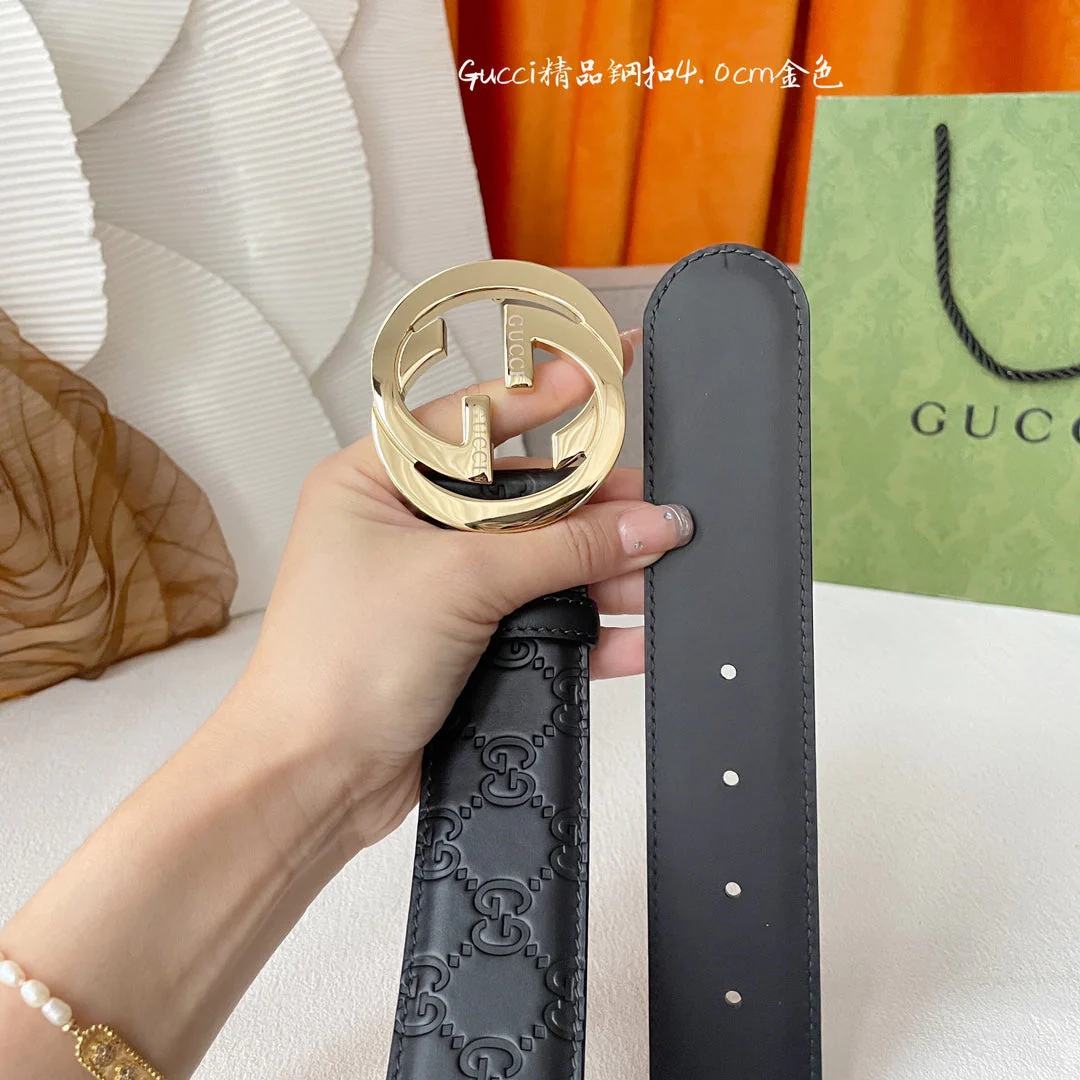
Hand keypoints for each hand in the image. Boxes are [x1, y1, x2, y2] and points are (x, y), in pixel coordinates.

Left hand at [231, 333, 693, 851]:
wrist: (314, 781)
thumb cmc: (335, 668)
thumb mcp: (458, 580)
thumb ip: (560, 547)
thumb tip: (643, 524)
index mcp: (378, 483)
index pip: (474, 419)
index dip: (543, 394)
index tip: (605, 368)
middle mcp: (407, 528)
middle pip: (520, 496)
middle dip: (590, 507)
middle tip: (653, 507)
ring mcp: (438, 588)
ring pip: (538, 561)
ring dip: (599, 570)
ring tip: (657, 573)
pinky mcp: (465, 643)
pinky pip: (539, 618)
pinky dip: (586, 627)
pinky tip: (631, 633)